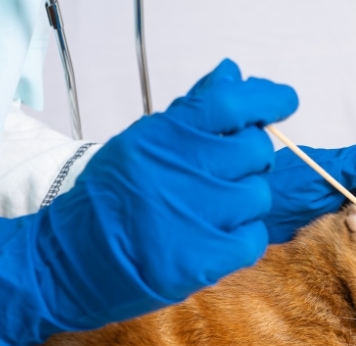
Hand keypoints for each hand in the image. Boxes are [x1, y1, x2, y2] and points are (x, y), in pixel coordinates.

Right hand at [0, 59, 297, 345]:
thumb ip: (192, 111)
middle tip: (226, 176)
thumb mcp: (143, 142)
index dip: (266, 99)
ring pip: (258, 196)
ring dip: (245, 204)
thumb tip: (234, 75)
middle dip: (251, 162)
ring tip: (212, 212)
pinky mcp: (203, 258)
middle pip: (256, 150)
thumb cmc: (112, 198)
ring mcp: (195, 215)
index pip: (230, 103)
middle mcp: (182, 170)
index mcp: (165, 136)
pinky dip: (243, 239)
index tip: (284, 100)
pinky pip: (254, 238)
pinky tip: (216, 239)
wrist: (70, 261)